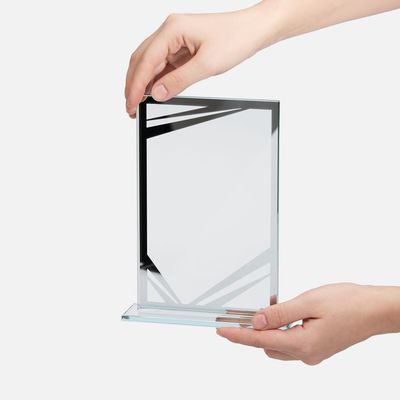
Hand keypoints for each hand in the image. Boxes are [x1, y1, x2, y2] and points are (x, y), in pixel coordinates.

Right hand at [124, 2, 279, 116]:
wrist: (252, 30)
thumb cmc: (235, 38)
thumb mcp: (206, 65)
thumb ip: (178, 80)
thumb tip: (157, 93)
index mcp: (172, 29)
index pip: (145, 61)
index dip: (135, 86)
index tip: (130, 104)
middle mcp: (169, 31)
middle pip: (141, 60)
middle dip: (133, 85)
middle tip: (130, 107)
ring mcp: (174, 39)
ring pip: (149, 62)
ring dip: (143, 83)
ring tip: (138, 103)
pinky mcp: (181, 47)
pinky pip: (162, 64)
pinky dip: (156, 79)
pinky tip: (153, 92)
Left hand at [217, 283, 399, 364]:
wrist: (375, 310)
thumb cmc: (349, 303)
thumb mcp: (309, 303)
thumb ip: (280, 314)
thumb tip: (257, 321)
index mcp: (303, 345)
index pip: (261, 341)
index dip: (239, 335)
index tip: (222, 332)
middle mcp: (307, 354)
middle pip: (267, 346)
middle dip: (252, 333)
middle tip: (239, 317)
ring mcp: (313, 352)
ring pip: (278, 345)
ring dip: (267, 330)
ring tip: (261, 312)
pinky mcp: (317, 346)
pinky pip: (290, 341)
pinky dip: (280, 330)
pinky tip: (280, 316)